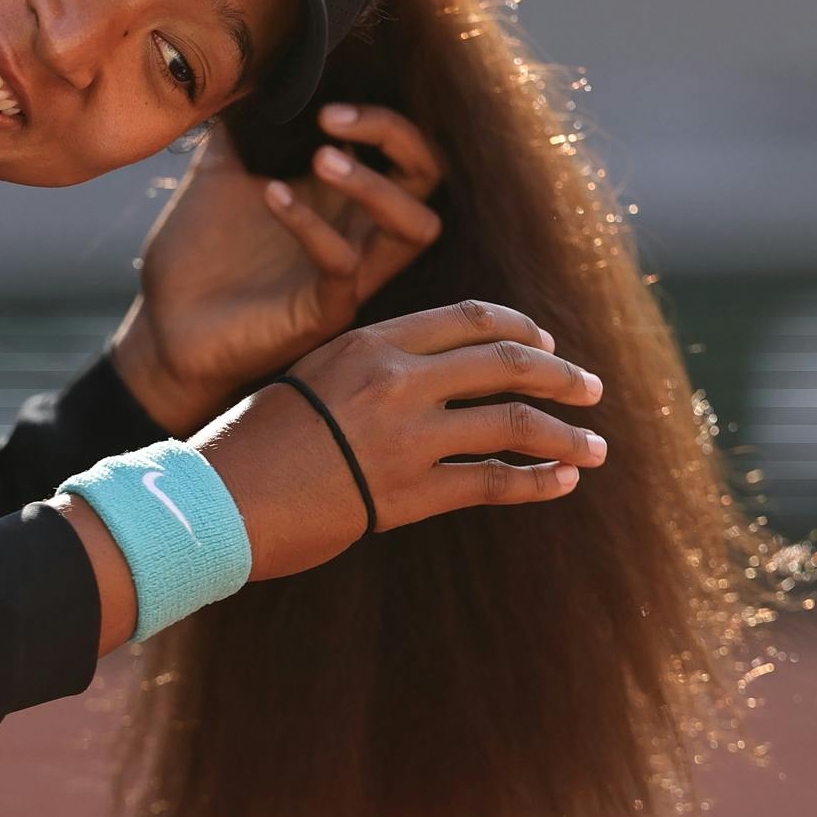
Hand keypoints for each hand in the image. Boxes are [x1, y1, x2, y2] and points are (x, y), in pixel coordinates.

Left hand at [112, 102, 445, 430]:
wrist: (164, 330)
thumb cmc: (199, 257)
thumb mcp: (219, 172)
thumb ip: (239, 126)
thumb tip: (240, 65)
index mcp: (341, 197)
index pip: (406, 147)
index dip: (380, 115)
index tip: (321, 99)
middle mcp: (357, 231)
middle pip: (430, 176)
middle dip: (395, 135)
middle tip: (332, 119)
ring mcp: (348, 275)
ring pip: (417, 227)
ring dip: (377, 186)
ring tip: (323, 158)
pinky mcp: (322, 313)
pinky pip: (346, 267)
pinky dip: (314, 225)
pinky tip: (270, 195)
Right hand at [191, 299, 606, 580]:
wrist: (219, 498)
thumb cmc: (255, 441)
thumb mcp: (313, 376)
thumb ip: (372, 368)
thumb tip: (429, 376)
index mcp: (372, 341)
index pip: (469, 318)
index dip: (520, 328)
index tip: (548, 343)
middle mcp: (396, 379)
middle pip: (505, 362)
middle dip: (561, 375)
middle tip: (593, 389)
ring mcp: (405, 436)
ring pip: (512, 423)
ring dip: (565, 435)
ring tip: (597, 448)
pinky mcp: (407, 493)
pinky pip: (490, 483)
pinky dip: (536, 482)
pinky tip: (562, 483)